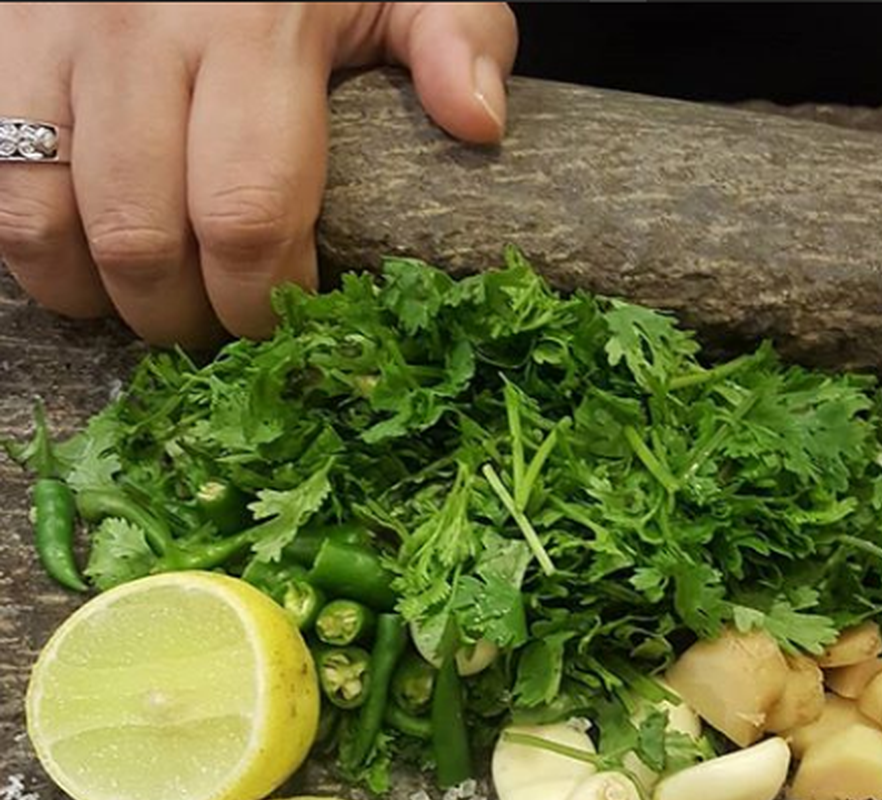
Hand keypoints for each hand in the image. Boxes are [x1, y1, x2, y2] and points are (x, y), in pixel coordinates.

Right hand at [0, 2, 516, 345]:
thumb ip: (453, 36)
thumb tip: (479, 124)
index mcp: (250, 28)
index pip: (246, 217)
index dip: (260, 301)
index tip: (285, 323)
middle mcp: (135, 29)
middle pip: (141, 240)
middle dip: (183, 318)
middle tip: (219, 330)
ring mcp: (47, 31)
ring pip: (41, 220)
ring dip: (95, 296)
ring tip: (149, 305)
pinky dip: (32, 247)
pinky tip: (84, 257)